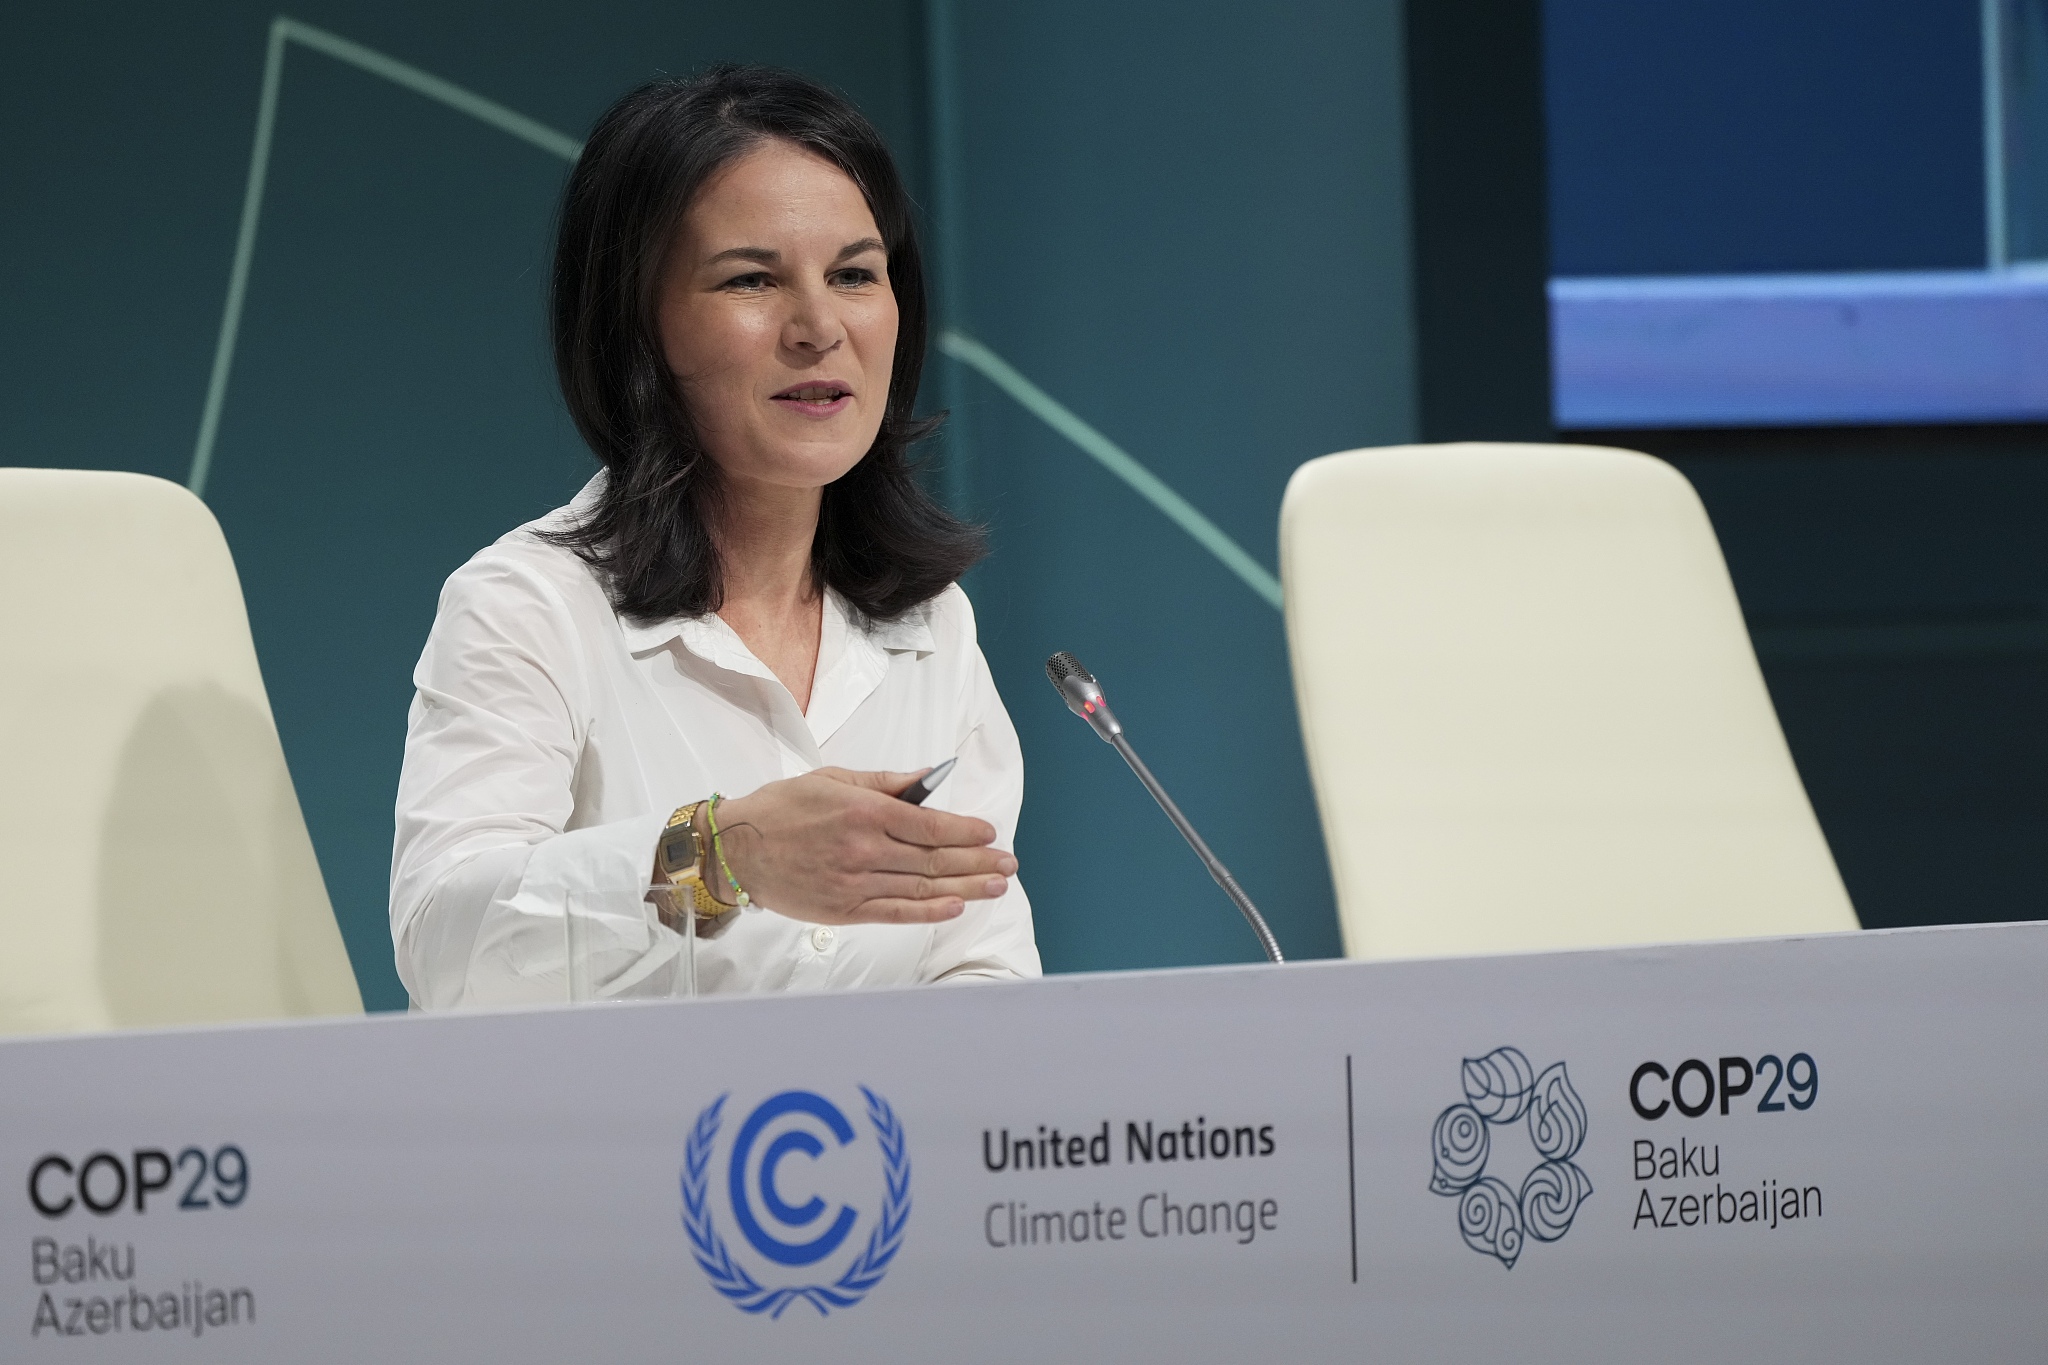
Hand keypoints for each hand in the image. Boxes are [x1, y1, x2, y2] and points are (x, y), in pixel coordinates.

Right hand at [706, 768, 1014, 924]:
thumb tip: (931, 777)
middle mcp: (864, 849)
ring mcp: (855, 883)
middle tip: (1007, 864)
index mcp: (863, 811)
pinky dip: (928, 911)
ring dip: (965, 888)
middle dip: (977, 861)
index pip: (930, 825)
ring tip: (995, 887)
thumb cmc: (783, 808)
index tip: (990, 833)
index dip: (966, 831)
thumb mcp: (834, 779)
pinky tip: (955, 907)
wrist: (737, 849)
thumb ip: (886, 783)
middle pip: (934, 859)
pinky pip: (895, 913)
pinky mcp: (844, 910)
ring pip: (921, 887)